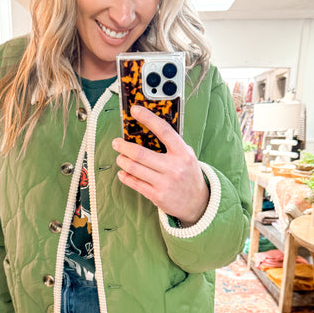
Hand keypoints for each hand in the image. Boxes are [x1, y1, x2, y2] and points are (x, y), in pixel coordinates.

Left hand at [112, 105, 208, 225]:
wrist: (197, 202)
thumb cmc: (188, 174)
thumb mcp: (187, 156)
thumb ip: (172, 144)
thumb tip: (149, 128)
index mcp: (182, 153)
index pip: (164, 131)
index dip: (148, 118)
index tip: (135, 110)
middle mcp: (174, 167)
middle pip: (141, 153)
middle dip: (123, 146)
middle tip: (116, 142)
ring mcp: (165, 183)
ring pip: (135, 169)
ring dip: (122, 161)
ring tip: (120, 158)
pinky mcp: (157, 196)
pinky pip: (135, 184)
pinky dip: (125, 177)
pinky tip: (122, 173)